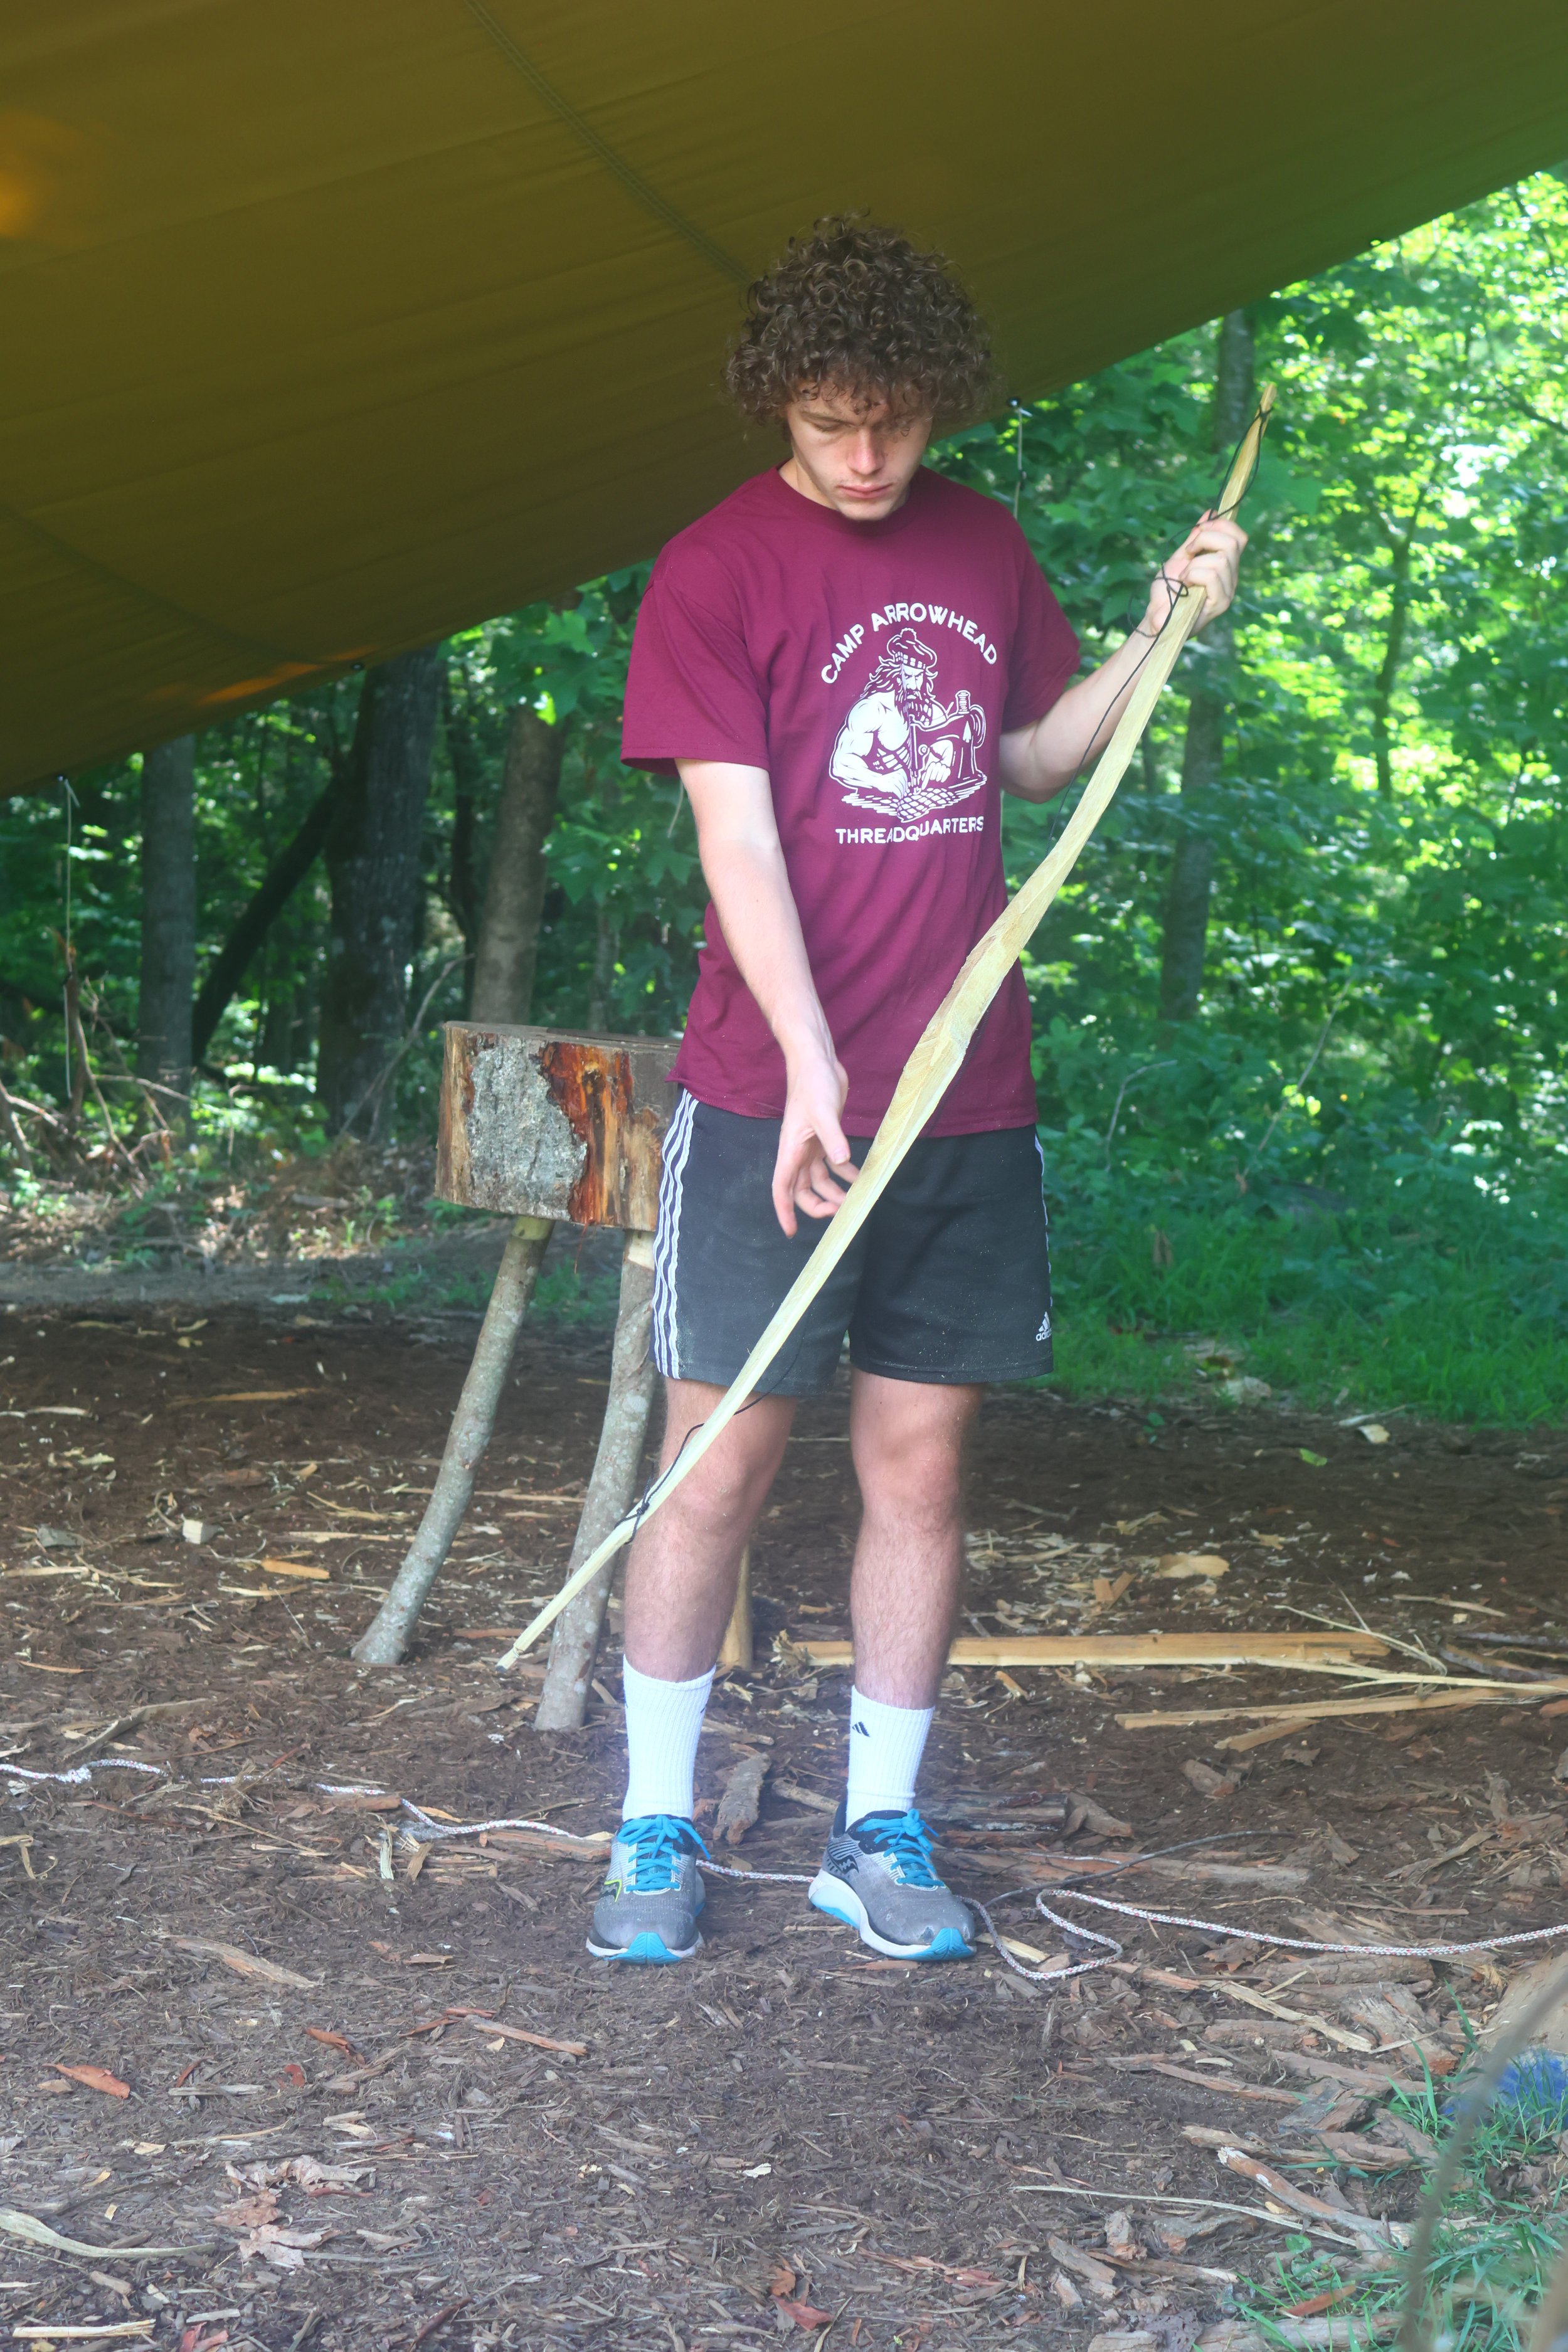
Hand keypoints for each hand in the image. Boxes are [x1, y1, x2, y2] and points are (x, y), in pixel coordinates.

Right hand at [772, 1039, 854, 1236]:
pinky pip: (833, 1163)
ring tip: (853, 1200)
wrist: (818, 1062)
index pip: (782, 1187)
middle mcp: (798, 1152)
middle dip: (817, 1205)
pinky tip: (860, 1178)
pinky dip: (845, 1173)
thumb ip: (833, 1138)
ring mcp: (812, 1145)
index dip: (785, 1211)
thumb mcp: (823, 1111)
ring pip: (818, 1179)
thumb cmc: (813, 1084)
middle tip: (839, 1212)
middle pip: (801, 1189)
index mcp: (790, 1149)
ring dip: (833, 1192)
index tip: (791, 1232)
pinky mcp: (825, 1137)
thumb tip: (841, 1163)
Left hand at [1140, 512, 1246, 636]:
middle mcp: (1232, 576)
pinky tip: (1185, 583)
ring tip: (1184, 575)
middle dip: (1206, 538)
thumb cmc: (1168, 590)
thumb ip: (1196, 537)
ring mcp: (1228, 590)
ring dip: (1195, 562)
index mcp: (1226, 564)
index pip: (1239, 536)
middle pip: (1234, 541)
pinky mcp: (1221, 603)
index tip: (1197, 533)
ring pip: (1222, 558)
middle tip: (1188, 553)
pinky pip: (1213, 575)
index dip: (1220, 526)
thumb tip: (1210, 512)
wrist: (1157, 617)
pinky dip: (1194, 573)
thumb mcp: (1181, 557)